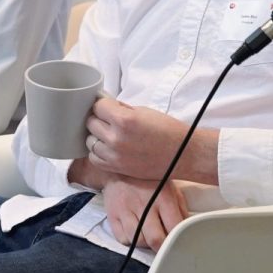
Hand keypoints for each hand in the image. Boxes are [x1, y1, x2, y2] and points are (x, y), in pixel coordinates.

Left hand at [83, 96, 197, 182]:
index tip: (107, 106)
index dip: (103, 104)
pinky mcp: (116, 168)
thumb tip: (105, 106)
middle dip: (99, 118)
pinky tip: (108, 147)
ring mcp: (114, 156)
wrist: (182, 155)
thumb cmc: (167, 130)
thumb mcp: (143, 111)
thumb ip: (121, 109)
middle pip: (91, 123)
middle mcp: (116, 139)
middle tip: (109, 119)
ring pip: (90, 141)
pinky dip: (97, 152)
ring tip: (109, 134)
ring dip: (97, 135)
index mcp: (124, 120)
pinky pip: (94, 158)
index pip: (98, 106)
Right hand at [99, 177, 188, 251]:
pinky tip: (135, 231)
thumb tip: (188, 229)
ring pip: (138, 241)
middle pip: (155, 240)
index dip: (178, 240)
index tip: (178, 243)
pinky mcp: (113, 214)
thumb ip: (180, 210)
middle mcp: (144, 204)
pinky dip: (130, 240)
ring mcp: (126, 210)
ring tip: (148, 235)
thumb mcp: (171, 189)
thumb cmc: (150, 180)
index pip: (174, 228)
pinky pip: (122, 239)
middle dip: (162, 247)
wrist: (121, 166)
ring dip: (145, 243)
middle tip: (163, 245)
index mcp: (163, 197)